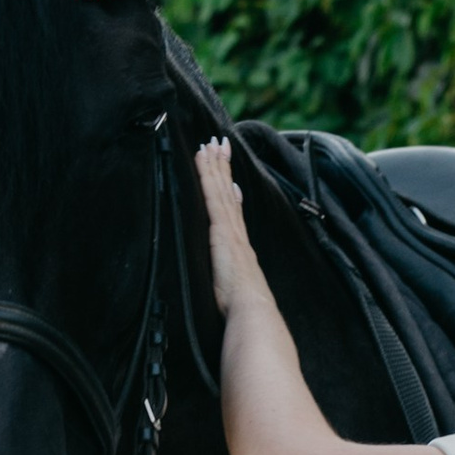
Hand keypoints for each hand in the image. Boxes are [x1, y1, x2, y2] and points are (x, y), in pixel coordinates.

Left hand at [196, 137, 274, 324]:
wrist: (252, 311)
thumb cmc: (245, 310)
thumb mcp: (240, 293)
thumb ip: (238, 284)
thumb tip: (242, 286)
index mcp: (240, 248)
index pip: (234, 213)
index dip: (231, 192)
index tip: (230, 177)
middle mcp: (236, 234)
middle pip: (228, 194)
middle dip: (224, 168)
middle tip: (220, 144)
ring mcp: (229, 229)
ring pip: (220, 189)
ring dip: (216, 164)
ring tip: (212, 144)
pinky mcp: (220, 229)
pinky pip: (212, 195)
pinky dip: (208, 175)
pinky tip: (203, 159)